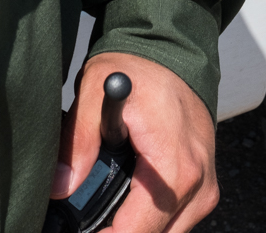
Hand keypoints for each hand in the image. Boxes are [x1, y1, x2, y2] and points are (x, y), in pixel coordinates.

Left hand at [53, 52, 218, 232]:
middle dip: (118, 232)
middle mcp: (199, 185)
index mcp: (175, 168)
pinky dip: (150, 219)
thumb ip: (78, 142)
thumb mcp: (95, 92)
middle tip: (86, 221)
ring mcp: (205, 188)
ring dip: (135, 227)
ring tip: (105, 209)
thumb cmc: (141, 68)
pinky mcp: (204, 186)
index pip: (136, 232)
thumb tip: (60, 185)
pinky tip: (126, 201)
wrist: (174, 50)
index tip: (78, 230)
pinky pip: (176, 221)